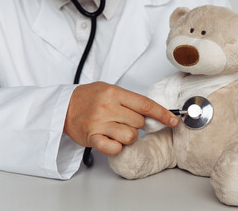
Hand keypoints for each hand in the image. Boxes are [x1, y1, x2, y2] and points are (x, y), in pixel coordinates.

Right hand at [64, 82, 178, 154]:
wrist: (63, 106)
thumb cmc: (88, 97)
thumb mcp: (109, 89)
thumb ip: (129, 99)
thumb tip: (152, 111)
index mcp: (114, 93)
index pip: (146, 105)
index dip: (163, 114)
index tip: (173, 120)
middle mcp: (108, 107)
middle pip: (140, 123)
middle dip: (137, 124)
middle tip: (124, 120)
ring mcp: (100, 123)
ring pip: (130, 136)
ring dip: (128, 136)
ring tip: (116, 130)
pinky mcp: (92, 137)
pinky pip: (115, 148)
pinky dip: (117, 147)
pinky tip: (110, 140)